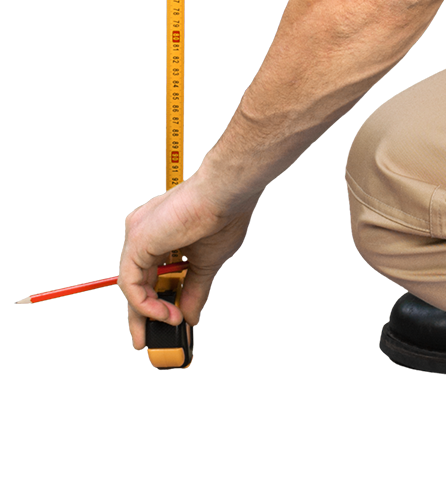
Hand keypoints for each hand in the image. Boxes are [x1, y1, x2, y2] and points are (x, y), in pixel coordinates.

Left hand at [118, 170, 258, 348]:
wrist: (226, 192)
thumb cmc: (225, 215)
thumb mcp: (208, 263)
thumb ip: (194, 290)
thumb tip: (190, 316)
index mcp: (162, 233)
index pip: (149, 273)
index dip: (154, 300)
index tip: (164, 323)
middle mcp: (145, 231)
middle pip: (136, 281)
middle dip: (141, 315)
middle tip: (145, 341)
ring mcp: (138, 235)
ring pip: (131, 284)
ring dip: (148, 312)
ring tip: (171, 324)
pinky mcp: (136, 242)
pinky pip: (131, 284)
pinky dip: (145, 304)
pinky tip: (164, 313)